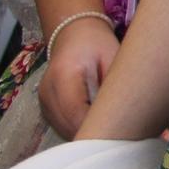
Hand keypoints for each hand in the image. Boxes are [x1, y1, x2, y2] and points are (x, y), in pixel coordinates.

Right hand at [39, 15, 119, 138]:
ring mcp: (44, 103)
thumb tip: (125, 115)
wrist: (74, 34)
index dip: (97, 127)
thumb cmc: (97, 44)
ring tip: (109, 125)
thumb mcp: (112, 58)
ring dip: (87, 132)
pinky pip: (63, 127)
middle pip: (69, 127)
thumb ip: (114, 87)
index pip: (76, 113)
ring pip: (65, 131)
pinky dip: (80, 128)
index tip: (120, 131)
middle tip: (120, 133)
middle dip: (95, 133)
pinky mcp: (46, 109)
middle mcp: (47, 92)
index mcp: (63, 75)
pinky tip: (96, 120)